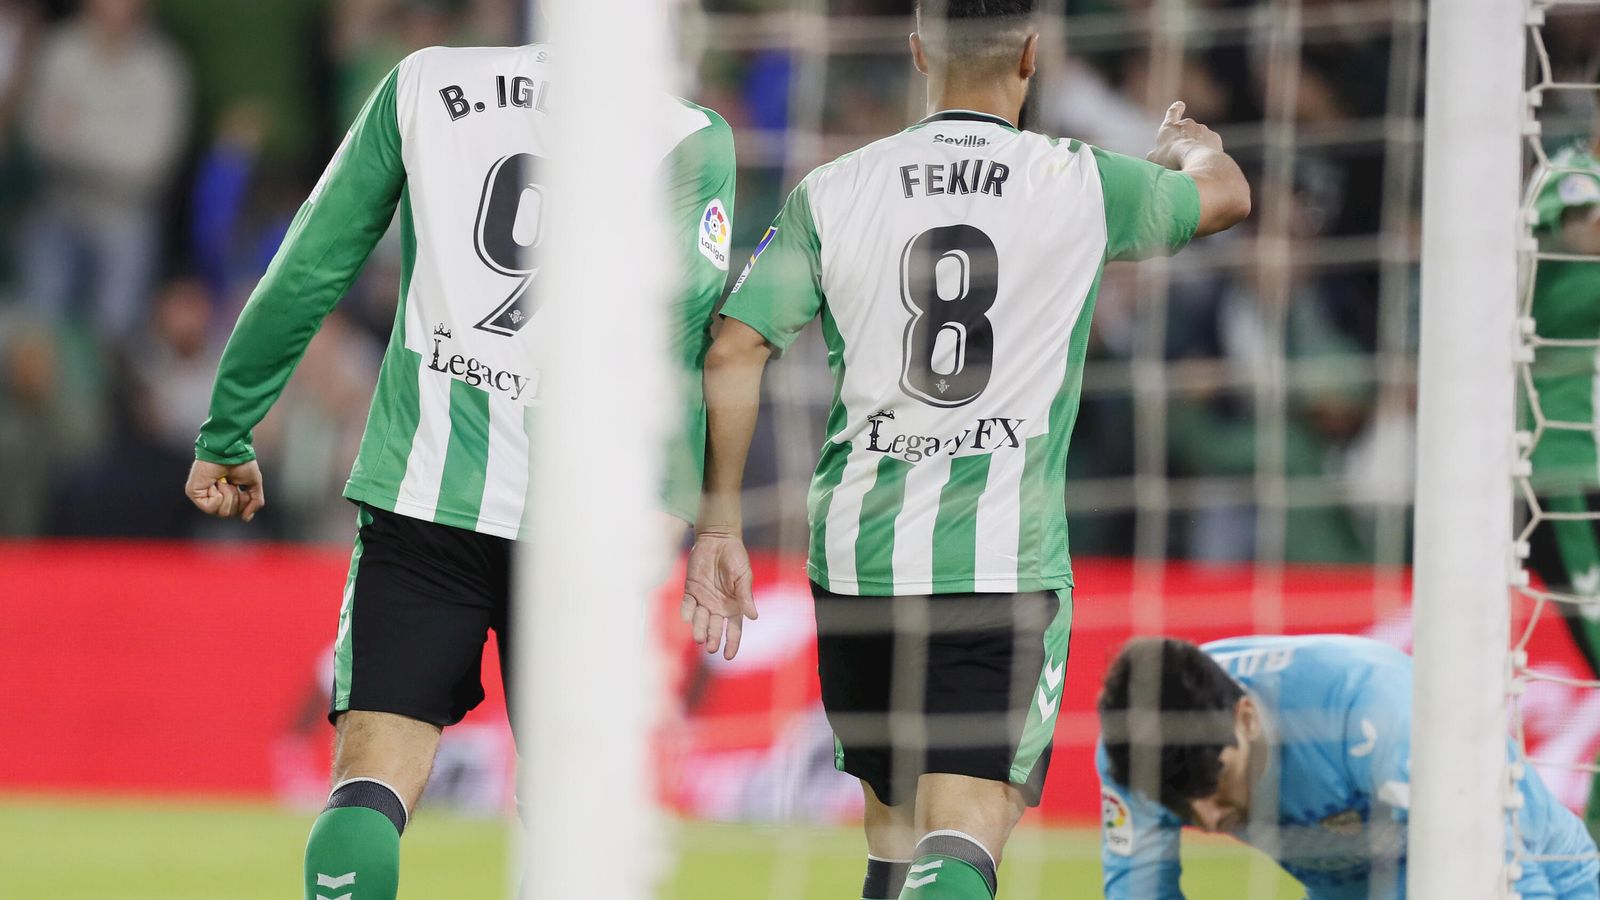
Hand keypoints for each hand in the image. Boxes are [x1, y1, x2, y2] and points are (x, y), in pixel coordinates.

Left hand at [185, 458, 265, 522]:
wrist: (230, 451)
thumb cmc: (241, 462)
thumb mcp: (254, 484)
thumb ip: (255, 502)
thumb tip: (246, 518)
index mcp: (225, 494)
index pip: (235, 512)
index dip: (243, 503)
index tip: (243, 489)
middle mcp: (212, 497)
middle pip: (229, 514)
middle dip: (236, 499)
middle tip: (232, 483)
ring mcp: (202, 496)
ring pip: (221, 512)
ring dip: (228, 495)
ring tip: (223, 481)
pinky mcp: (194, 493)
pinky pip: (210, 508)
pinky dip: (218, 495)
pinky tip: (215, 483)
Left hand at [680, 531, 757, 659]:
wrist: (718, 540)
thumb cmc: (736, 558)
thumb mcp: (744, 577)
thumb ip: (746, 596)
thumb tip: (753, 617)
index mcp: (734, 606)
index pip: (734, 630)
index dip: (732, 644)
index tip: (728, 656)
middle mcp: (718, 607)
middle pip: (715, 628)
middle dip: (713, 639)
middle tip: (711, 647)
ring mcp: (703, 599)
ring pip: (700, 620)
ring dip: (699, 629)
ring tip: (700, 637)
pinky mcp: (691, 590)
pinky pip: (687, 604)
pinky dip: (686, 611)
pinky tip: (687, 616)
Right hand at [1146, 101, 1223, 169]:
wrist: (1196, 161)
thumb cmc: (1172, 160)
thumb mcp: (1154, 159)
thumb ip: (1155, 155)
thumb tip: (1154, 156)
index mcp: (1170, 127)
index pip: (1172, 112)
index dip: (1175, 109)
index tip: (1180, 104)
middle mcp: (1187, 124)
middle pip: (1187, 129)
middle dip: (1186, 139)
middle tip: (1182, 155)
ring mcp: (1202, 130)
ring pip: (1199, 138)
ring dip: (1197, 146)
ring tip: (1193, 162)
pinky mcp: (1214, 138)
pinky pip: (1210, 145)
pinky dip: (1207, 152)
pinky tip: (1204, 162)